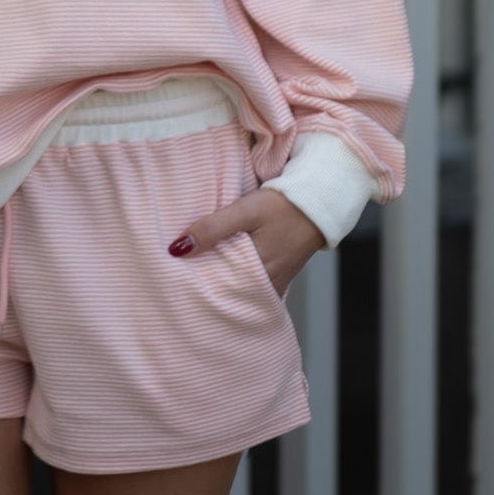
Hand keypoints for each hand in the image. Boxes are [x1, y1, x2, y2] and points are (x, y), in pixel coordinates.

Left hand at [168, 187, 326, 299]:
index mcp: (257, 273)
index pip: (218, 292)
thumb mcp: (246, 211)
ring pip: (241, 290)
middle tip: (178, 288)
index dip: (196, 289)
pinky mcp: (279, 273)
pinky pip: (254, 284)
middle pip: (229, 294)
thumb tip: (177, 248)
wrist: (319, 200)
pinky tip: (223, 272)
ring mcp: (275, 281)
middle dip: (206, 292)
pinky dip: (238, 281)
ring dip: (222, 286)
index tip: (174, 286)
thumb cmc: (282, 205)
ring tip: (194, 282)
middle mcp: (267, 284)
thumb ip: (213, 229)